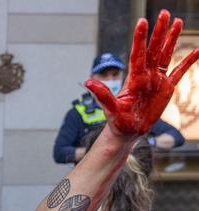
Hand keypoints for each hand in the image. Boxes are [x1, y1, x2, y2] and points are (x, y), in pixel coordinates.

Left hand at [86, 10, 198, 137]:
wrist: (128, 131)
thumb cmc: (117, 121)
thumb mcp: (110, 109)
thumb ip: (103, 95)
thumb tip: (88, 82)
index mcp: (134, 78)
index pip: (138, 54)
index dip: (140, 38)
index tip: (142, 21)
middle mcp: (146, 75)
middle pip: (154, 49)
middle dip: (159, 31)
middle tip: (164, 13)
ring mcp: (157, 80)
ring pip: (166, 55)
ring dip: (171, 39)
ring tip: (178, 21)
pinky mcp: (166, 88)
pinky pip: (179, 71)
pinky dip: (188, 61)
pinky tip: (197, 50)